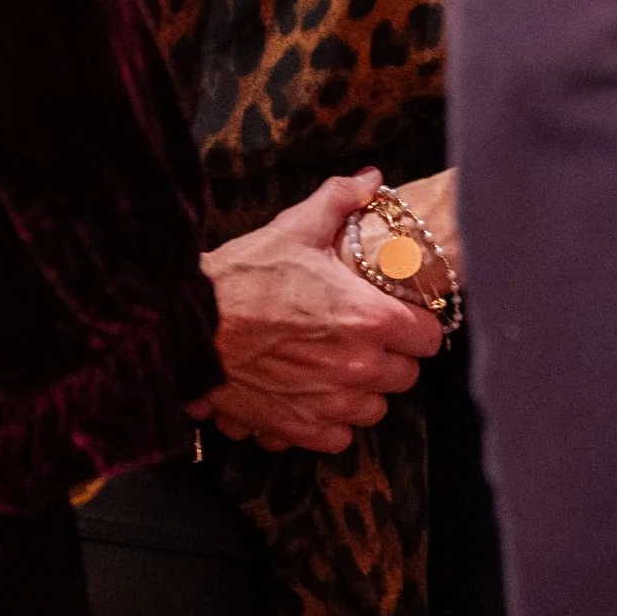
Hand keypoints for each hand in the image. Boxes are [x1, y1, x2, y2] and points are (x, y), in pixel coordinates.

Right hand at [200, 170, 444, 455]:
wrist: (186, 325)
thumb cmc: (243, 277)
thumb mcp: (295, 228)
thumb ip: (341, 199)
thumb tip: (371, 178)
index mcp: (370, 318)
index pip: (430, 337)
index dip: (415, 325)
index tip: (397, 317)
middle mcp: (358, 367)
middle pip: (405, 376)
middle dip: (389, 358)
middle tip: (360, 339)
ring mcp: (329, 403)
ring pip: (374, 409)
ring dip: (361, 392)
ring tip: (335, 369)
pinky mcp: (298, 428)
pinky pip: (338, 437)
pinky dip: (328, 421)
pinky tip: (310, 395)